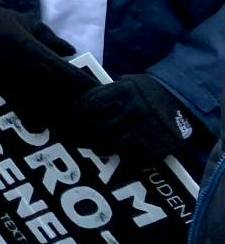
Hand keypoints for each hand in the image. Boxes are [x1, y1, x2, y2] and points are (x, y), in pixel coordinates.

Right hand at [0, 3, 95, 124]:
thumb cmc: (6, 21)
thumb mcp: (31, 23)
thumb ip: (51, 38)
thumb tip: (71, 51)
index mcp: (25, 43)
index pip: (56, 65)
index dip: (75, 79)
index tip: (92, 90)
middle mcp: (15, 60)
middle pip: (45, 86)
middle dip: (66, 100)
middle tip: (85, 113)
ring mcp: (3, 73)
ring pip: (29, 98)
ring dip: (48, 113)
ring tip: (66, 125)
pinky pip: (12, 101)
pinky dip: (26, 115)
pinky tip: (37, 126)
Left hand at [62, 75, 204, 159]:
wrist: (178, 101)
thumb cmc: (143, 92)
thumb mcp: (123, 84)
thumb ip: (103, 94)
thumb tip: (75, 103)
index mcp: (119, 93)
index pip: (87, 106)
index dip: (73, 116)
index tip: (64, 121)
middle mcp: (129, 112)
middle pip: (94, 129)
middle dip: (79, 135)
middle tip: (70, 138)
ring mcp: (141, 132)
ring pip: (107, 145)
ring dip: (95, 147)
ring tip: (89, 146)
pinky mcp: (153, 148)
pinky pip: (128, 159)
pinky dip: (119, 158)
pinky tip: (113, 155)